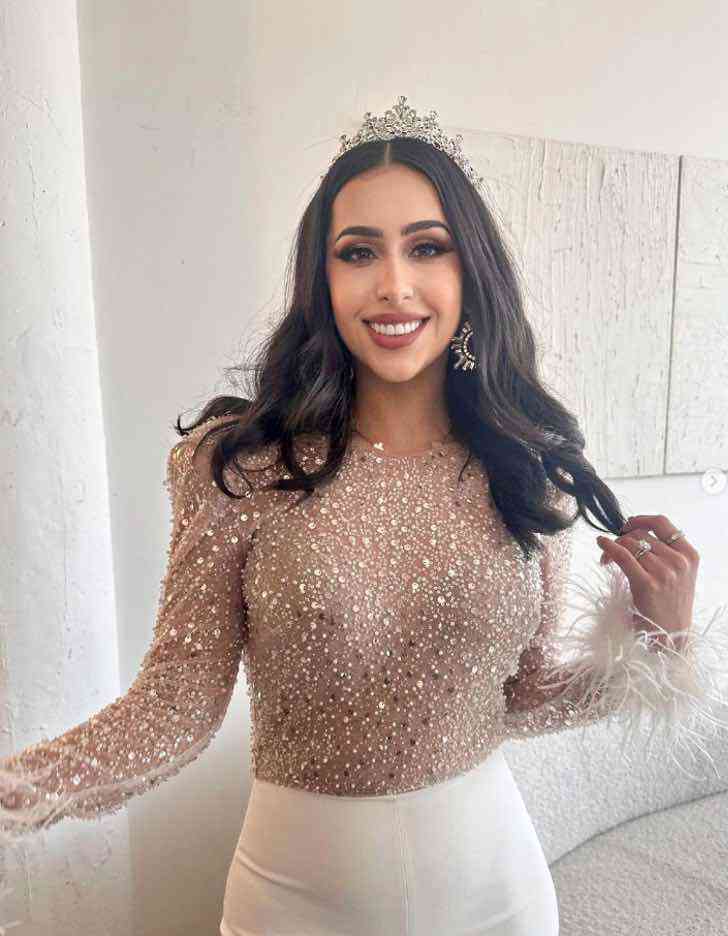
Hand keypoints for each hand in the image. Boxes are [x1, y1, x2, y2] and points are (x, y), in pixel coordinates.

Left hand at [597, 514, 698, 653]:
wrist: (671, 635)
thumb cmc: (670, 604)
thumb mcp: (680, 574)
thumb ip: (666, 553)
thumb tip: (633, 531)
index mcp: (689, 555)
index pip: (662, 523)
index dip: (640, 519)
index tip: (627, 525)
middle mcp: (678, 561)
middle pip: (640, 534)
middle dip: (622, 538)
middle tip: (612, 549)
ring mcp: (664, 573)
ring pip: (629, 543)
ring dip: (613, 547)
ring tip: (606, 560)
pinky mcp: (647, 584)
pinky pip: (623, 555)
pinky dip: (608, 546)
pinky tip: (601, 544)